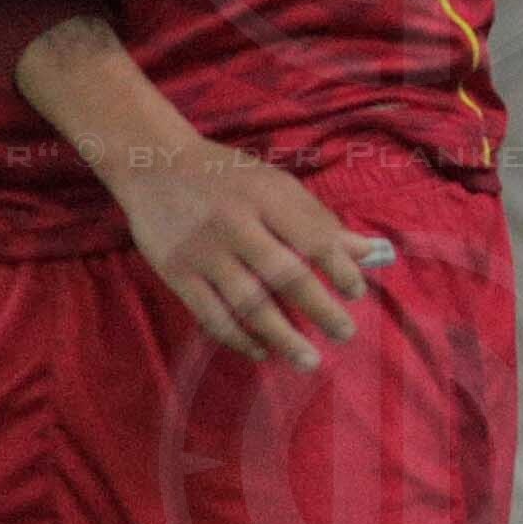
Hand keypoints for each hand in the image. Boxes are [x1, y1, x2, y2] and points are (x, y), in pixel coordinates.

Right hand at [99, 136, 378, 371]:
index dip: (339, 268)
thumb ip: (318, 219)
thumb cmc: (226, 176)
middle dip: (319, 308)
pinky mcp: (176, 273)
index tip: (356, 293)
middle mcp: (235, 224)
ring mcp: (203, 251)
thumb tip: (369, 251)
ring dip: (282, 335)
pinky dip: (239, 338)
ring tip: (309, 359)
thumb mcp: (275, 184)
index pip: (311, 237)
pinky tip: (262, 352)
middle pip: (284, 274)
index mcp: (265, 197)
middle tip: (345, 333)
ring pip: (248, 302)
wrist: (153, 163)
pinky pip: (211, 315)